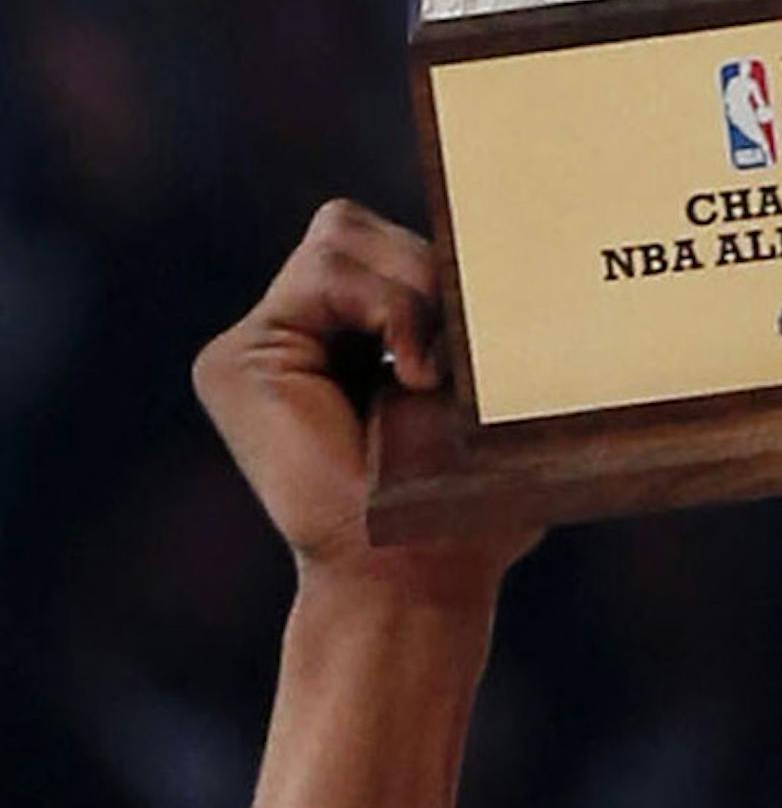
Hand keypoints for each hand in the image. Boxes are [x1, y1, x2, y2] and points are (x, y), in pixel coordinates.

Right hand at [193, 203, 538, 588]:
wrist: (413, 579)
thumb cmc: (462, 515)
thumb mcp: (480, 407)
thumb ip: (468, 331)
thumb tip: (520, 255)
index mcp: (339, 347)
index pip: (376, 247)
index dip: (431, 268)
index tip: (478, 334)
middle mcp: (289, 340)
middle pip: (350, 228)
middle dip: (423, 270)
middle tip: (454, 357)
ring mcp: (256, 349)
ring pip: (338, 236)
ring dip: (411, 290)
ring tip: (432, 372)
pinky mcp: (234, 361)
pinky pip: (324, 271)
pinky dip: (388, 305)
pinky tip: (412, 373)